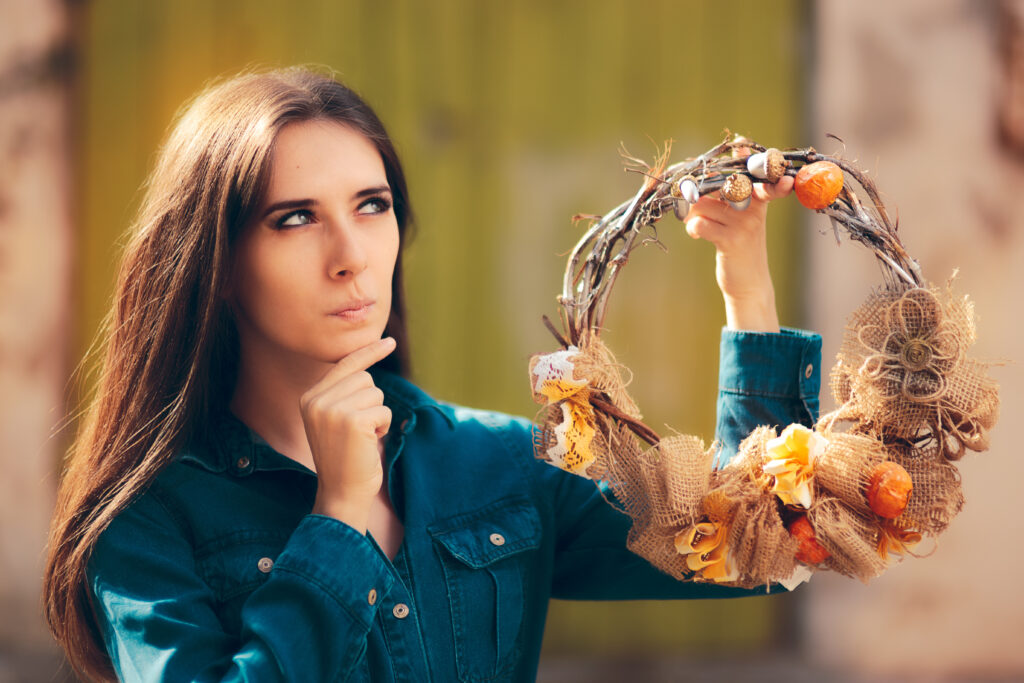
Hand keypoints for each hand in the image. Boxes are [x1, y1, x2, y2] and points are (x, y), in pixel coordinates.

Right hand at [301, 337, 395, 531]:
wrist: (342, 492)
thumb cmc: (346, 458)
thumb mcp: (336, 420)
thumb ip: (345, 393)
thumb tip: (368, 366)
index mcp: (309, 397)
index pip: (345, 365)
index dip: (369, 352)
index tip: (390, 341)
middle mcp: (317, 400)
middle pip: (364, 378)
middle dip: (372, 401)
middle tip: (360, 429)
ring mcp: (332, 410)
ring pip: (376, 393)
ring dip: (378, 415)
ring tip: (363, 437)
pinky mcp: (352, 421)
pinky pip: (384, 410)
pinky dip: (384, 425)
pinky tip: (369, 443)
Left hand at [683, 149, 792, 331]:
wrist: (749, 282)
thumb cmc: (738, 242)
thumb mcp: (739, 216)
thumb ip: (726, 192)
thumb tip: (702, 171)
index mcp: (759, 198)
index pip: (755, 172)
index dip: (746, 157)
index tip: (742, 142)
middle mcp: (755, 208)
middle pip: (722, 183)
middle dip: (699, 184)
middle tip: (685, 188)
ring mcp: (744, 224)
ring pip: (703, 203)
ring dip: (692, 211)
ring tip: (696, 219)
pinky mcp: (731, 241)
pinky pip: (700, 223)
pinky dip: (693, 227)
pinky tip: (697, 232)